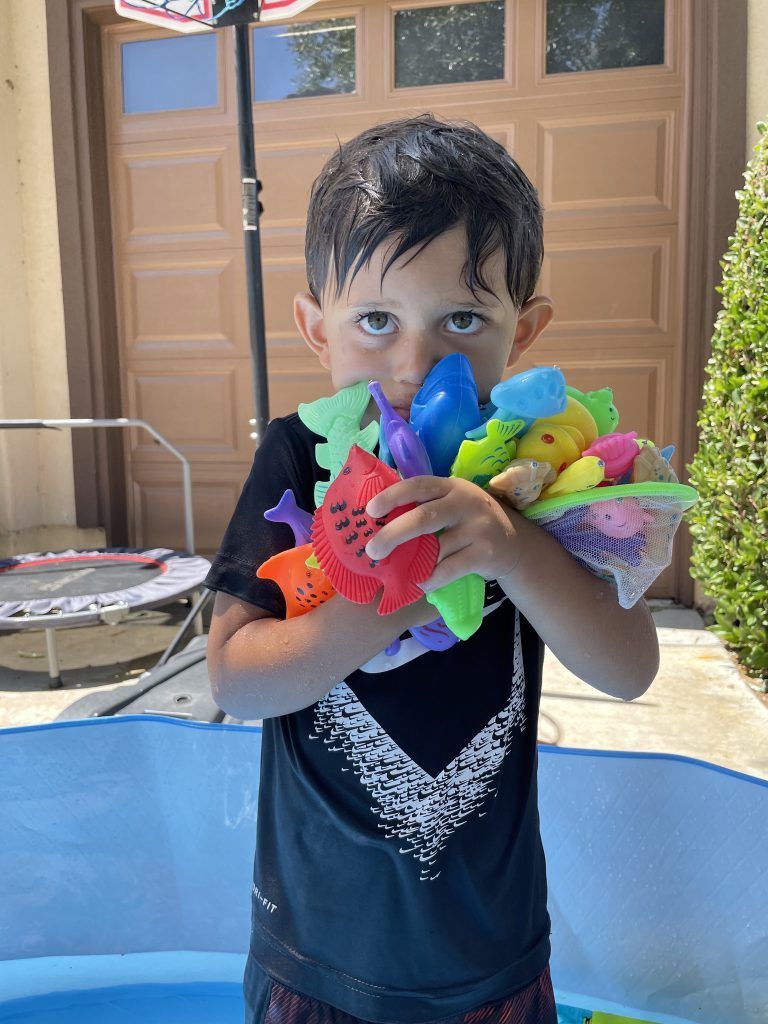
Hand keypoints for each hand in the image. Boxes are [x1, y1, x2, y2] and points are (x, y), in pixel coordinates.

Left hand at [364, 476, 521, 591]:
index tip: (370, 511)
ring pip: (437, 548)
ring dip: (413, 563)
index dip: (392, 496)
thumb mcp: (451, 504)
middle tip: (373, 550)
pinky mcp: (486, 552)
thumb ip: (424, 506)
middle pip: (424, 517)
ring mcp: (478, 527)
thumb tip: (377, 521)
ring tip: (398, 571)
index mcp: (450, 486)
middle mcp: (465, 502)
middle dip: (393, 534)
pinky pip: (449, 569)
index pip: (418, 485)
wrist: (514, 544)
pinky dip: (431, 578)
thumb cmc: (469, 523)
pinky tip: (421, 583)